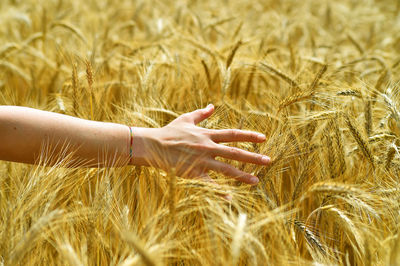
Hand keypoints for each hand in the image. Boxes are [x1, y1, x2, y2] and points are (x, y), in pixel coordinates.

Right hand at [130, 104, 269, 185]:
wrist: (153, 145)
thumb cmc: (169, 132)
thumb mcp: (186, 119)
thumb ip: (201, 113)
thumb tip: (212, 106)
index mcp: (207, 135)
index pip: (233, 135)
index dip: (249, 136)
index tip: (263, 138)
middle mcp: (207, 147)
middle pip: (234, 152)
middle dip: (253, 157)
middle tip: (269, 161)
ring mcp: (201, 161)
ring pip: (226, 169)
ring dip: (242, 175)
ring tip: (256, 181)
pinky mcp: (193, 173)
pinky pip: (209, 183)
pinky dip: (220, 191)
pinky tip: (230, 197)